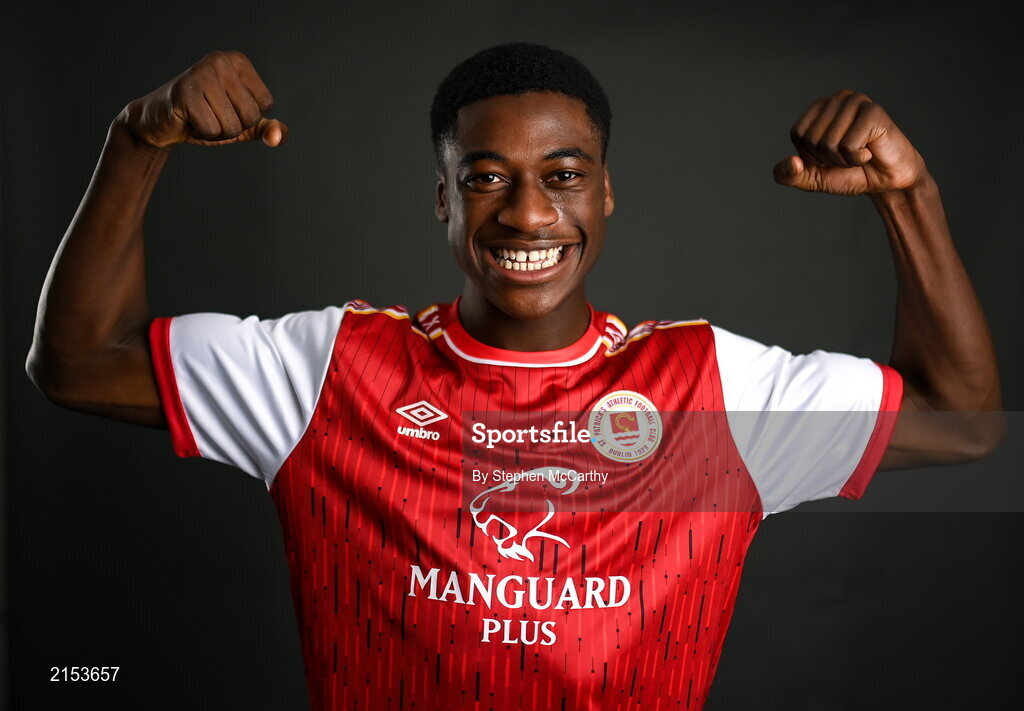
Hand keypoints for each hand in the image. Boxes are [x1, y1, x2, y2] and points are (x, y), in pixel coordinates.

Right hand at [115, 50, 286, 148]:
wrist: (158, 122)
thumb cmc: (203, 118)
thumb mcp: (241, 124)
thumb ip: (265, 129)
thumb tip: (280, 137)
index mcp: (238, 62)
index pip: (266, 104)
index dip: (248, 117)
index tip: (226, 108)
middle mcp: (221, 62)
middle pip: (251, 115)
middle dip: (233, 127)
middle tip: (211, 115)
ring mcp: (202, 74)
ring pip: (233, 126)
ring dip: (216, 132)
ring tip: (199, 117)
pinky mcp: (185, 93)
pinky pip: (212, 130)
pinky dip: (202, 134)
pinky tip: (188, 120)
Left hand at [773, 90, 925, 194]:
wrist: (887, 181)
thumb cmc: (851, 174)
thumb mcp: (813, 178)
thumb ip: (791, 175)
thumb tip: (790, 163)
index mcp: (819, 109)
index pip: (797, 133)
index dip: (811, 155)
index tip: (830, 156)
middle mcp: (837, 99)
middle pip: (812, 138)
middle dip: (828, 159)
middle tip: (848, 156)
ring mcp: (856, 102)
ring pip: (829, 142)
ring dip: (844, 159)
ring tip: (860, 153)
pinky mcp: (873, 111)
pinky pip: (848, 145)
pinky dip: (857, 158)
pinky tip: (870, 152)